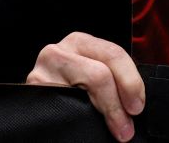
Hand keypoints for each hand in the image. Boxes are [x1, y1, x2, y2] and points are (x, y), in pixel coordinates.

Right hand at [26, 32, 144, 141]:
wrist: (36, 109)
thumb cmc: (72, 89)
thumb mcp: (92, 71)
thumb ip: (112, 75)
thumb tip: (138, 96)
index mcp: (79, 42)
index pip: (113, 54)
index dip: (131, 81)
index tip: (138, 106)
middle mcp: (57, 52)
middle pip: (99, 73)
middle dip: (119, 100)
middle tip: (128, 124)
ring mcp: (40, 73)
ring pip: (83, 88)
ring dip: (106, 110)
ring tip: (118, 128)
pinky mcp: (30, 94)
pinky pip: (61, 106)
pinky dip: (79, 116)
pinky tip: (88, 124)